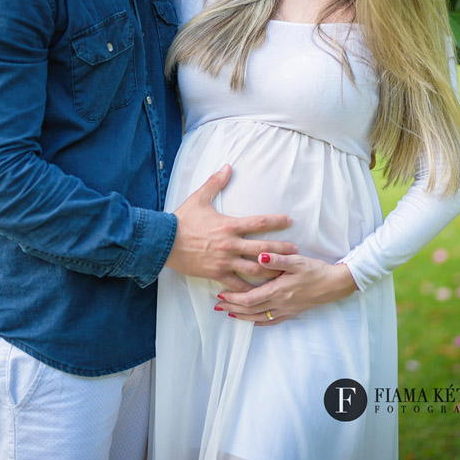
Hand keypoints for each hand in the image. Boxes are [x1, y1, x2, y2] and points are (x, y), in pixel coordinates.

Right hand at [166, 164, 297, 291]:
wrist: (164, 242)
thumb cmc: (182, 219)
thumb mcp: (199, 198)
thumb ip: (215, 182)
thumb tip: (228, 166)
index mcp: (229, 225)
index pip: (259, 222)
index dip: (277, 221)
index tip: (290, 221)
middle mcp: (230, 245)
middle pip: (263, 248)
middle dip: (282, 250)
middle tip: (296, 250)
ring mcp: (225, 262)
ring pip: (254, 269)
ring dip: (271, 270)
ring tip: (284, 271)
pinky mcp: (217, 275)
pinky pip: (237, 285)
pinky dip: (250, 290)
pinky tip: (261, 293)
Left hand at [213, 253, 358, 323]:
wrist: (335, 284)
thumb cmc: (315, 270)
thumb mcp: (296, 260)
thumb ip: (276, 258)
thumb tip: (259, 256)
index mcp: (278, 290)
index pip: (249, 298)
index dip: (233, 298)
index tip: (220, 294)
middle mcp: (279, 303)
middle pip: (250, 310)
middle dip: (232, 308)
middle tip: (218, 305)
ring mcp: (286, 310)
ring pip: (258, 318)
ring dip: (242, 316)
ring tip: (229, 313)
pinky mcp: (292, 312)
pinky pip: (271, 321)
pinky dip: (258, 321)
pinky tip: (252, 321)